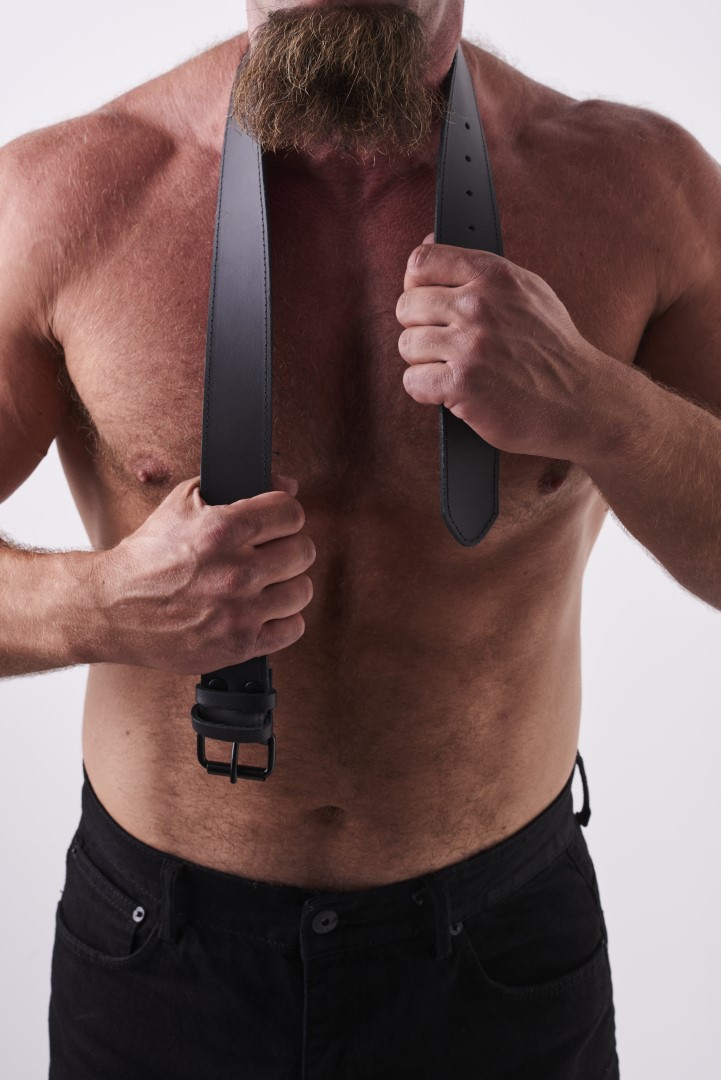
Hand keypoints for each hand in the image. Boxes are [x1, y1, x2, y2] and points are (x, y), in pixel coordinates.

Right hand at [94, 472, 315, 674]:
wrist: (112, 608)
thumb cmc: (147, 556)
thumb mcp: (182, 503)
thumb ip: (237, 487)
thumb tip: (287, 485)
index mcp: (224, 530)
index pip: (292, 513)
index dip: (285, 515)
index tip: (277, 523)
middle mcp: (236, 571)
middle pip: (304, 551)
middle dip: (288, 547)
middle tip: (271, 553)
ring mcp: (240, 611)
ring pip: (302, 591)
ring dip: (288, 584)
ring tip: (267, 583)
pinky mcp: (239, 644)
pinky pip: (292, 629)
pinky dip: (284, 620)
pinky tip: (265, 611)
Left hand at [396, 232, 603, 459]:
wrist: (581, 403)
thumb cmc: (553, 350)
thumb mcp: (529, 290)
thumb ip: (478, 267)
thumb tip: (429, 240)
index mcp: (494, 275)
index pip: (421, 262)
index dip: (416, 286)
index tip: (428, 305)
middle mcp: (479, 304)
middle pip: (407, 306)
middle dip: (421, 329)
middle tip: (446, 346)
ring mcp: (470, 345)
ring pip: (407, 346)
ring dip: (424, 363)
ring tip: (455, 369)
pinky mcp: (462, 384)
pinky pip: (412, 381)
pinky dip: (427, 392)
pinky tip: (454, 391)